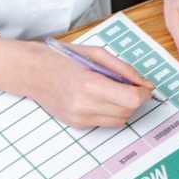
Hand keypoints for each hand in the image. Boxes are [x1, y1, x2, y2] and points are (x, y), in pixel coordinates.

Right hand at [0, 39, 153, 127]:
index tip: (144, 87)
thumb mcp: (96, 54)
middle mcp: (84, 105)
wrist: (33, 72)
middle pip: (128, 111)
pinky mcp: (77, 124)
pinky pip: (105, 122)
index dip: (143, 94)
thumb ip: (124, 69)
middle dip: (134, 100)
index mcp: (90, 84)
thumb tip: (145, 84)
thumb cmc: (63, 59)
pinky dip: (110, 112)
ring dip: (124, 107)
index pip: (131, 99)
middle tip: (129, 86)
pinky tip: (99, 98)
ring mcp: (80, 118)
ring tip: (112, 91)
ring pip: (119, 120)